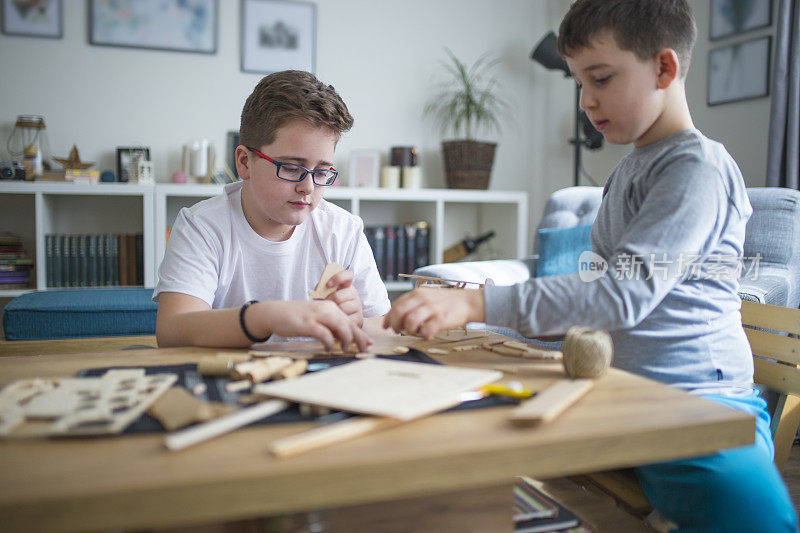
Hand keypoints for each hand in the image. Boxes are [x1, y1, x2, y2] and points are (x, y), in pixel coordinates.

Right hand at [255, 300, 371, 351]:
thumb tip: (345, 339)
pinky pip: (324, 334)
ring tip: (346, 349)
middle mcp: (327, 309)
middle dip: (359, 339)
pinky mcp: (308, 324)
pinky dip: (329, 343)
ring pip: (341, 327)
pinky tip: (328, 348)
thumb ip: (331, 327)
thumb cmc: (297, 318)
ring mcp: (318, 315)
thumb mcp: (317, 319)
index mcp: (331, 308)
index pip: (351, 322)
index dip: (361, 334)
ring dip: (346, 340)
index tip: (368, 344)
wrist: (275, 313)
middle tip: (364, 351)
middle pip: (350, 325)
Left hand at [324, 269, 364, 326]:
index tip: (328, 284)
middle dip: (329, 302)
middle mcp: (354, 294)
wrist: (340, 321)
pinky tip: (337, 320)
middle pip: (338, 296)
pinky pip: (346, 319)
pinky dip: (339, 321)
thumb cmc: (330, 305)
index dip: (338, 277)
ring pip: (342, 308)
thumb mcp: (324, 295)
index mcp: (346, 285)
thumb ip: (321, 290)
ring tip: (331, 314)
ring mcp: (358, 306)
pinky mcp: (359, 318)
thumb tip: (318, 291)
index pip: (347, 275)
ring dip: (334, 312)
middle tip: (326, 306)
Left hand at [383, 288, 484, 338]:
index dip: (388, 317)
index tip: (386, 326)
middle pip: (399, 313)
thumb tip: (396, 316)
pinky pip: (426, 331)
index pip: (396, 305)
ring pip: (410, 322)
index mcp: (417, 293)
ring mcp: (432, 309)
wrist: (468, 302)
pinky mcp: (441, 319)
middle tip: (397, 331)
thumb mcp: (427, 296)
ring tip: (416, 331)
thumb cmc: (446, 302)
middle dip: (395, 325)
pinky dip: (424, 335)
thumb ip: (413, 304)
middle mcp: (423, 299)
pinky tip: (428, 334)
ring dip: (410, 330)